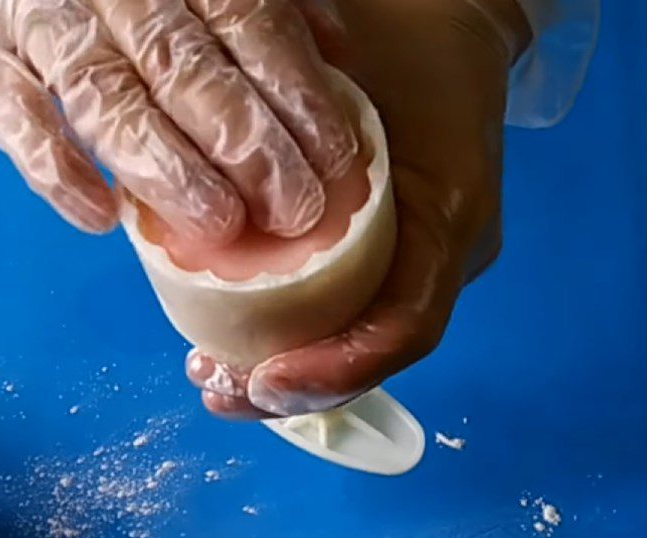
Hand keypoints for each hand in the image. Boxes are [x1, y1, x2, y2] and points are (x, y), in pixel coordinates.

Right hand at [0, 0, 356, 239]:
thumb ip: (267, 4)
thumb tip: (336, 53)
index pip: (250, 25)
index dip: (297, 97)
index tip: (334, 165)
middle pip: (188, 71)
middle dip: (247, 147)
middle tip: (291, 211)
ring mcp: (42, 18)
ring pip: (110, 102)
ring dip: (168, 171)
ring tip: (218, 227)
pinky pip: (15, 117)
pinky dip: (55, 170)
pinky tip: (99, 218)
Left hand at [187, 0, 531, 418]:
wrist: (447, 21)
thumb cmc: (401, 27)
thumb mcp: (345, 58)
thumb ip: (294, 124)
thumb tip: (199, 180)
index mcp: (447, 213)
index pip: (405, 326)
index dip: (335, 371)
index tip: (261, 381)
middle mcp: (446, 255)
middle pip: (378, 354)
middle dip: (299, 391)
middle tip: (220, 390)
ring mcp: (429, 263)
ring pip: (364, 345)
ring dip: (294, 379)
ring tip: (219, 380)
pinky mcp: (405, 258)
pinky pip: (357, 315)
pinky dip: (303, 343)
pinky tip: (246, 347)